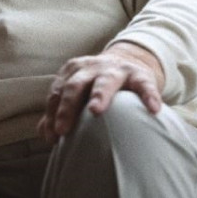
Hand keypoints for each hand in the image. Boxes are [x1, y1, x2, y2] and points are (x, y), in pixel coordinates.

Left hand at [36, 42, 164, 143]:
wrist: (127, 60)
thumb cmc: (96, 83)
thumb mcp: (78, 92)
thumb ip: (60, 110)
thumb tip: (44, 134)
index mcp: (72, 73)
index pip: (57, 93)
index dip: (52, 114)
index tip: (52, 137)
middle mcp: (91, 68)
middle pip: (74, 86)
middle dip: (66, 107)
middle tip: (62, 129)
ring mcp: (115, 70)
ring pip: (105, 81)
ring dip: (99, 95)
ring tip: (95, 111)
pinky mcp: (140, 75)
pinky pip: (144, 85)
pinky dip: (148, 96)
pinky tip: (153, 109)